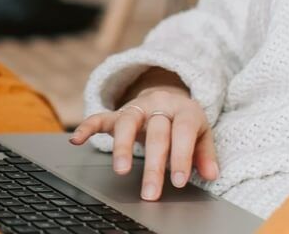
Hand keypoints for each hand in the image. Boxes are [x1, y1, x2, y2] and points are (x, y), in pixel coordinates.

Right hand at [69, 86, 218, 200]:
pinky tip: (77, 140)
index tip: (179, 182)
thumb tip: (212, 174)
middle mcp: (159, 106)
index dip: (182, 156)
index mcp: (184, 110)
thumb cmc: (185, 122)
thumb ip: (205, 154)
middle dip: (153, 165)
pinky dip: (87, 127)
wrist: (168, 96)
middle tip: (151, 192)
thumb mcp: (202, 133)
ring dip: (123, 146)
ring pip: (127, 122)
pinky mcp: (118, 112)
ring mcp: (137, 107)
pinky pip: (100, 117)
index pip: (183, 132)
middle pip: (156, 132)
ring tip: (121, 171)